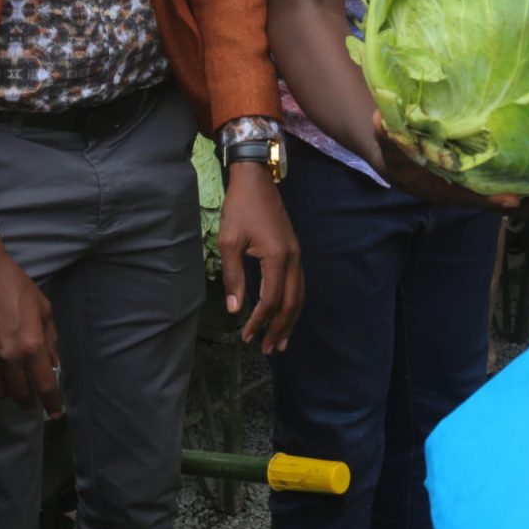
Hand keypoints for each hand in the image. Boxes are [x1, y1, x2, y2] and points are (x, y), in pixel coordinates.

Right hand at [0, 238, 62, 415]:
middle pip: (20, 395)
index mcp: (31, 346)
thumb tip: (53, 363)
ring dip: (7, 393)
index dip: (52, 403)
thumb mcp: (42, 308)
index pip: (45, 386)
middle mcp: (7, 358)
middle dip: (29, 401)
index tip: (56, 412)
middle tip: (32, 400)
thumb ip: (50, 339)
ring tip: (11, 385)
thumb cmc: (14, 285)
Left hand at [218, 164, 303, 352]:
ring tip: (281, 340)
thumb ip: (233, 276)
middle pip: (292, 303)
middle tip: (269, 349)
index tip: (247, 337)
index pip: (271, 300)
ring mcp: (296, 254)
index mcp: (277, 257)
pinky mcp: (293, 250)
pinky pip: (298, 283)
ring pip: (299, 295)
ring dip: (290, 319)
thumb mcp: (229, 241)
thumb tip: (235, 309)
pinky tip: (286, 311)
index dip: (260, 321)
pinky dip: (293, 303)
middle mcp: (292, 258)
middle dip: (280, 328)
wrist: (256, 179)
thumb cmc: (240, 207)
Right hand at [369, 112, 517, 209]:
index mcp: (439, 188)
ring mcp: (472, 186)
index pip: (467, 197)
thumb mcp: (384, 144)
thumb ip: (384, 135)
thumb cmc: (392, 151)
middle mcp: (460, 191)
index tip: (513, 200)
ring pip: (504, 194)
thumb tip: (380, 120)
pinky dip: (525, 180)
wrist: (394, 156)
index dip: (489, 200)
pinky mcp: (479, 177)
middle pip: (495, 203)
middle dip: (525, 204)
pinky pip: (505, 181)